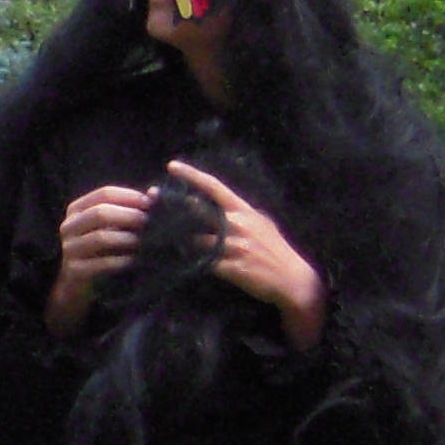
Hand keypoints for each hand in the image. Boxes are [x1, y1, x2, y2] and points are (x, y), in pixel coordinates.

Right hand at [45, 183, 152, 333]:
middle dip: (128, 216)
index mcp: (77, 209)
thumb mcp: (112, 226)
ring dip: (127, 239)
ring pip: (100, 238)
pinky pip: (102, 263)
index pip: (104, 194)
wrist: (78, 283)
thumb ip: (132, 208)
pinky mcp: (74, 270)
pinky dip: (121, 261)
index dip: (129, 196)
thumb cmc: (101, 248)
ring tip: (143, 242)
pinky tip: (133, 260)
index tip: (150, 203)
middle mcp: (68, 226)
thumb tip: (156, 193)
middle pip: (99, 213)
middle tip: (148, 222)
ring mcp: (69, 249)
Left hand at [165, 159, 326, 348]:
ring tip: (164, 239)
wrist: (292, 279)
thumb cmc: (275, 250)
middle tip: (152, 207)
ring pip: (193, 239)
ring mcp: (233, 246)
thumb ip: (238, 214)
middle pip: (195, 211)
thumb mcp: (261, 224)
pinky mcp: (229, 267)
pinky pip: (201, 262)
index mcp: (244, 211)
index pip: (215, 187)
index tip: (171, 166)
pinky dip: (190, 260)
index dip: (192, 175)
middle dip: (172, 209)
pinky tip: (180, 260)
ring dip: (178, 239)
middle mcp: (237, 225)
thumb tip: (218, 205)